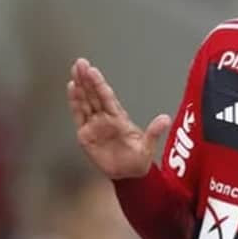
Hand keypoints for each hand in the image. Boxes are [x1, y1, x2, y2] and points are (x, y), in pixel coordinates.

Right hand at [67, 58, 169, 178]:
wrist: (127, 175)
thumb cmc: (137, 160)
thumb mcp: (147, 148)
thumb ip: (153, 133)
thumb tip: (166, 119)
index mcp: (119, 118)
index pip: (107, 98)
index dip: (100, 85)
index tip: (93, 72)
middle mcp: (106, 118)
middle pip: (94, 95)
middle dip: (87, 79)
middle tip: (80, 63)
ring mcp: (95, 124)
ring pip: (85, 102)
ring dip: (79, 88)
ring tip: (74, 72)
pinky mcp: (85, 134)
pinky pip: (78, 116)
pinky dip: (74, 103)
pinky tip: (71, 89)